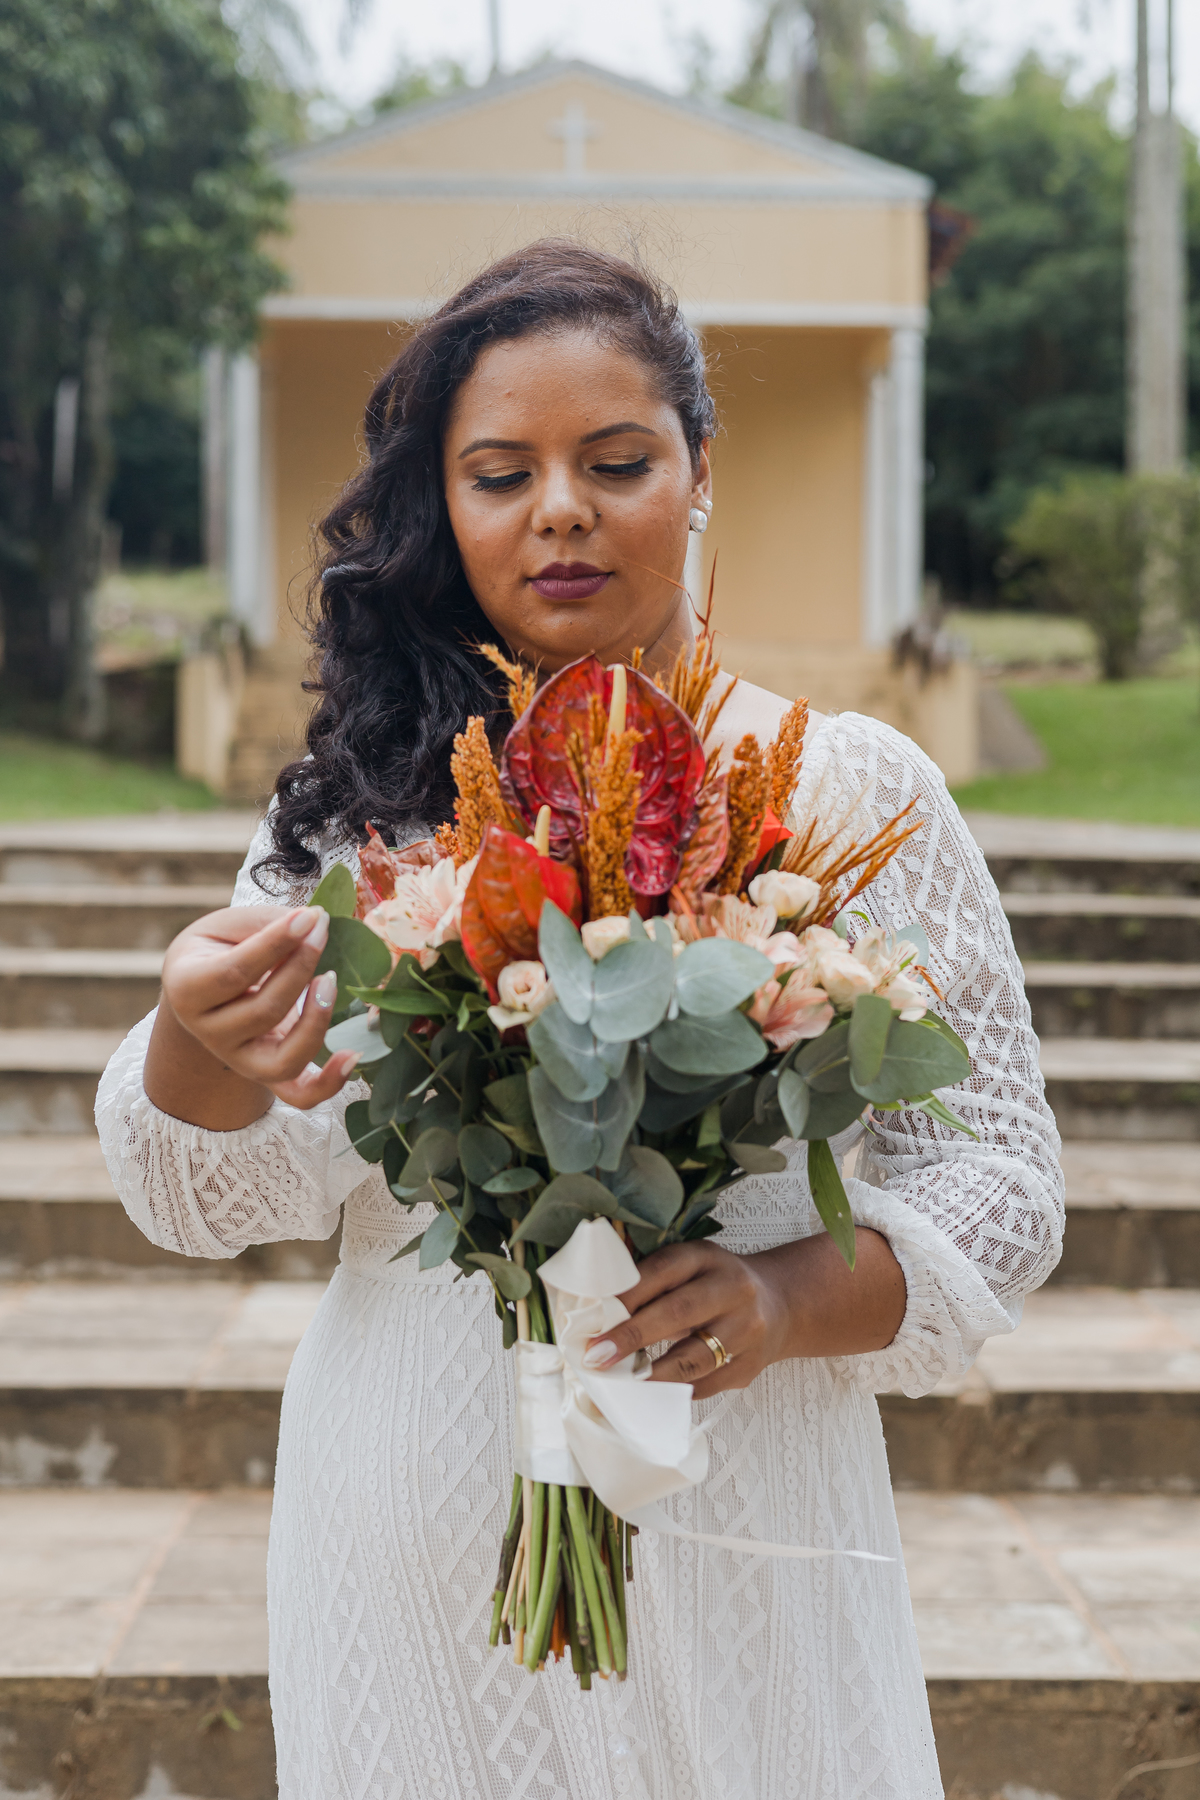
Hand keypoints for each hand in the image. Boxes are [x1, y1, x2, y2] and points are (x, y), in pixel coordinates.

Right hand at [150, 904, 359, 1120]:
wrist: (205, 989)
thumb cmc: (219, 949)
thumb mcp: (227, 926)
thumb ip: (264, 923)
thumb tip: (312, 924)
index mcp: (186, 989)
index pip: (234, 972)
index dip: (276, 944)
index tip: (311, 917)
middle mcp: (208, 1033)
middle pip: (264, 1011)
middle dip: (301, 966)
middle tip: (322, 929)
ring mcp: (239, 1060)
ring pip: (284, 1058)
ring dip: (317, 1019)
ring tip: (331, 979)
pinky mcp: (267, 1076)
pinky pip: (298, 1095)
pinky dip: (328, 1084)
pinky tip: (353, 1055)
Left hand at [581, 1229, 906, 1396]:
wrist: (780, 1303)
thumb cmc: (715, 1283)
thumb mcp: (690, 1267)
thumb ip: (652, 1283)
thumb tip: (598, 1315)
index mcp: (708, 1258)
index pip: (663, 1271)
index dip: (626, 1296)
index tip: (594, 1319)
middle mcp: (733, 1289)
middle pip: (679, 1312)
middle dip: (632, 1337)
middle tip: (596, 1357)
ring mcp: (748, 1330)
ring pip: (695, 1358)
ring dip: (652, 1375)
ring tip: (621, 1383)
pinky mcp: (751, 1365)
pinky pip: (707, 1385)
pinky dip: (674, 1392)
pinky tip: (651, 1394)